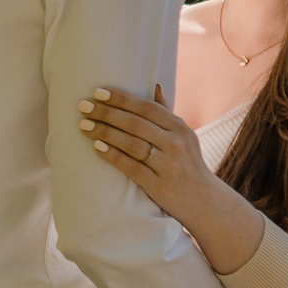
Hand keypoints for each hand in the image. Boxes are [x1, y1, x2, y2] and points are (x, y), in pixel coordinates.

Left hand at [79, 85, 265, 271]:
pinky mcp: (159, 185)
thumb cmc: (188, 165)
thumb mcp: (185, 136)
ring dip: (105, 133)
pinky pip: (132, 167)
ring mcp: (168, 165)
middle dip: (107, 113)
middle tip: (83, 106)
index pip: (147, 108)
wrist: (204, 202)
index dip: (122, 99)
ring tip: (84, 125)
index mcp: (180, 128)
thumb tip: (156, 85)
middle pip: (136, 124)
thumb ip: (168, 113)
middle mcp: (176, 144)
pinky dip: (113, 156)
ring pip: (132, 144)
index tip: (98, 92)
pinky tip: (97, 148)